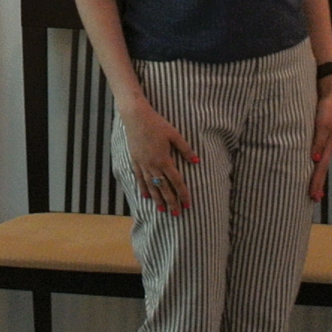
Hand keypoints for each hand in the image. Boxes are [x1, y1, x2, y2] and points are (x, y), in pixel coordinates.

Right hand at [120, 95, 200, 214]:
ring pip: (151, 186)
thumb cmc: (157, 124)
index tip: (188, 204)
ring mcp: (142, 164)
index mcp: (164, 160)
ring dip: (157, 199)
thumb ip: (186, 150)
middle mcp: (153, 165)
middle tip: (177, 214)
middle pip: (164, 188)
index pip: (176, 181)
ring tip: (161, 210)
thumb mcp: (175, 135)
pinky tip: (146, 197)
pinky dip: (143, 188)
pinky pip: (139, 178)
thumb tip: (197, 162)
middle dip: (171, 202)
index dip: (183, 194)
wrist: (136, 117)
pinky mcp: (135, 161)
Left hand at [307, 71, 331, 202]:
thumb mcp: (323, 123)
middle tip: (313, 199)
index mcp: (327, 144)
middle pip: (321, 168)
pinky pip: (316, 152)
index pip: (321, 168)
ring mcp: (323, 139)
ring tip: (313, 189)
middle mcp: (326, 144)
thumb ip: (319, 140)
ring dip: (316, 175)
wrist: (329, 88)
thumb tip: (315, 160)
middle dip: (317, 183)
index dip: (317, 182)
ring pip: (319, 162)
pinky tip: (310, 166)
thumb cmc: (326, 106)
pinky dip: (313, 163)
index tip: (313, 197)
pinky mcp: (319, 133)